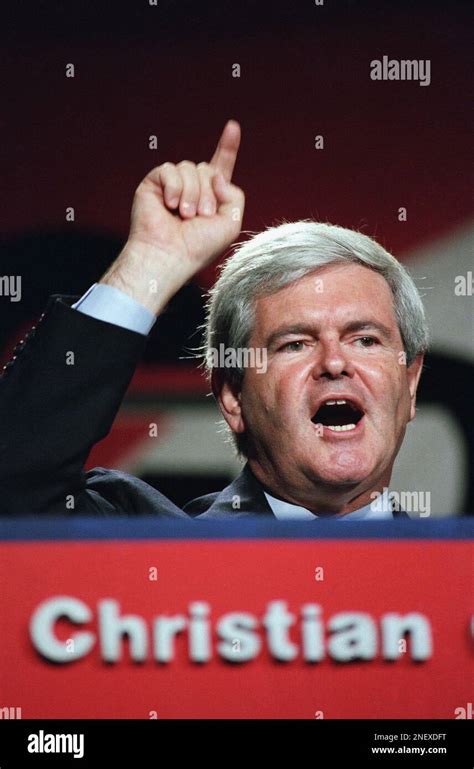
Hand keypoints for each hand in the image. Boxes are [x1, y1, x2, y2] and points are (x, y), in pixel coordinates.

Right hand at [100, 120, 243, 313]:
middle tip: (200, 217)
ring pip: (189, 168)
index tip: (233, 127)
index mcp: (211, 198)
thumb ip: (235, 194)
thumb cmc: (198, 247)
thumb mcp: (231, 223)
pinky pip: (169, 169)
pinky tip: (170, 205)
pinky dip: (174, 187)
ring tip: (184, 216)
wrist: (169, 255)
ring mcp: (172, 186)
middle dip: (208, 193)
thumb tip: (216, 174)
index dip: (227, 148)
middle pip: (206, 168)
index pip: (220, 167)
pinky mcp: (154, 183)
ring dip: (192, 193)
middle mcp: (191, 189)